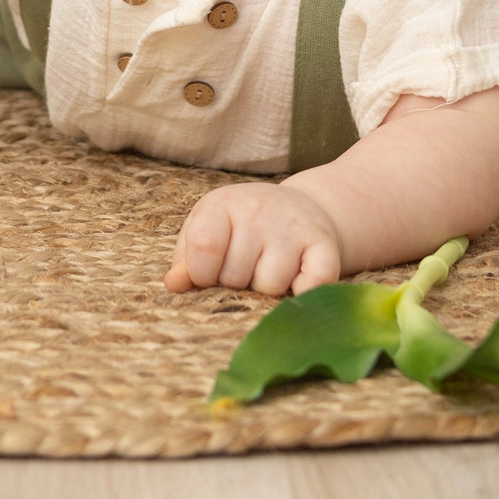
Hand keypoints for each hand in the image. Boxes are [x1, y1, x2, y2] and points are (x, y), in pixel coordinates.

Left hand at [165, 180, 343, 295]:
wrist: (302, 207)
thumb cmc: (242, 227)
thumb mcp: (208, 229)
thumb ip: (187, 257)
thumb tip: (174, 284)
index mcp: (223, 205)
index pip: (203, 246)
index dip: (201, 273)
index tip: (208, 274)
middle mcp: (259, 210)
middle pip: (235, 275)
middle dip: (236, 283)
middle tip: (246, 267)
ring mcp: (294, 226)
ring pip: (271, 285)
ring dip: (268, 290)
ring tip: (270, 269)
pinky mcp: (325, 245)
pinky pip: (312, 286)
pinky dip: (303, 294)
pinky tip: (297, 279)